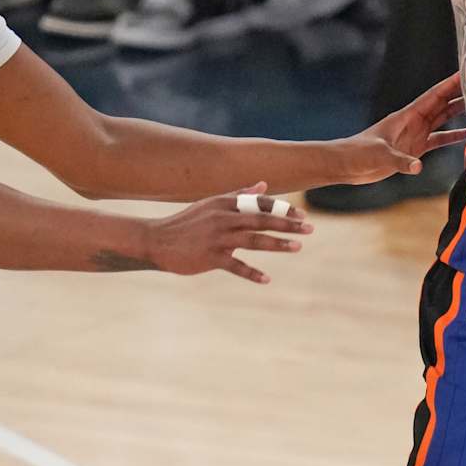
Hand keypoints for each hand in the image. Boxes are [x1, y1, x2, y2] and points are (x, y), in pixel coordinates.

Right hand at [142, 188, 311, 285]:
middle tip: (309, 228)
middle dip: (287, 224)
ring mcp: (217, 238)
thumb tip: (264, 186)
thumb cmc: (188, 222)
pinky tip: (267, 279)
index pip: (259, 203)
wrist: (156, 240)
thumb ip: (239, 195)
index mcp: (225, 203)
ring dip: (277, 244)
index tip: (302, 215)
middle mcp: (223, 217)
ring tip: (297, 247)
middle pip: (261, 220)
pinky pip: (236, 266)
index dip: (282, 209)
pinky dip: (252, 273)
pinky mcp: (210, 257)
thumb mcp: (212, 204)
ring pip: (253, 240)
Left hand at [338, 73, 465, 180]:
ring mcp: (415, 134)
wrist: (347, 165)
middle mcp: (414, 122)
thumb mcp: (380, 155)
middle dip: (460, 94)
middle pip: (442, 104)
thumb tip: (418, 167)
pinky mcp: (414, 149)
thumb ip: (401, 161)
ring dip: (459, 114)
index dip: (450, 84)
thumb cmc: (359, 154)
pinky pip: (438, 140)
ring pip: (442, 119)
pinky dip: (452, 138)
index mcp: (406, 116)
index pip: (433, 96)